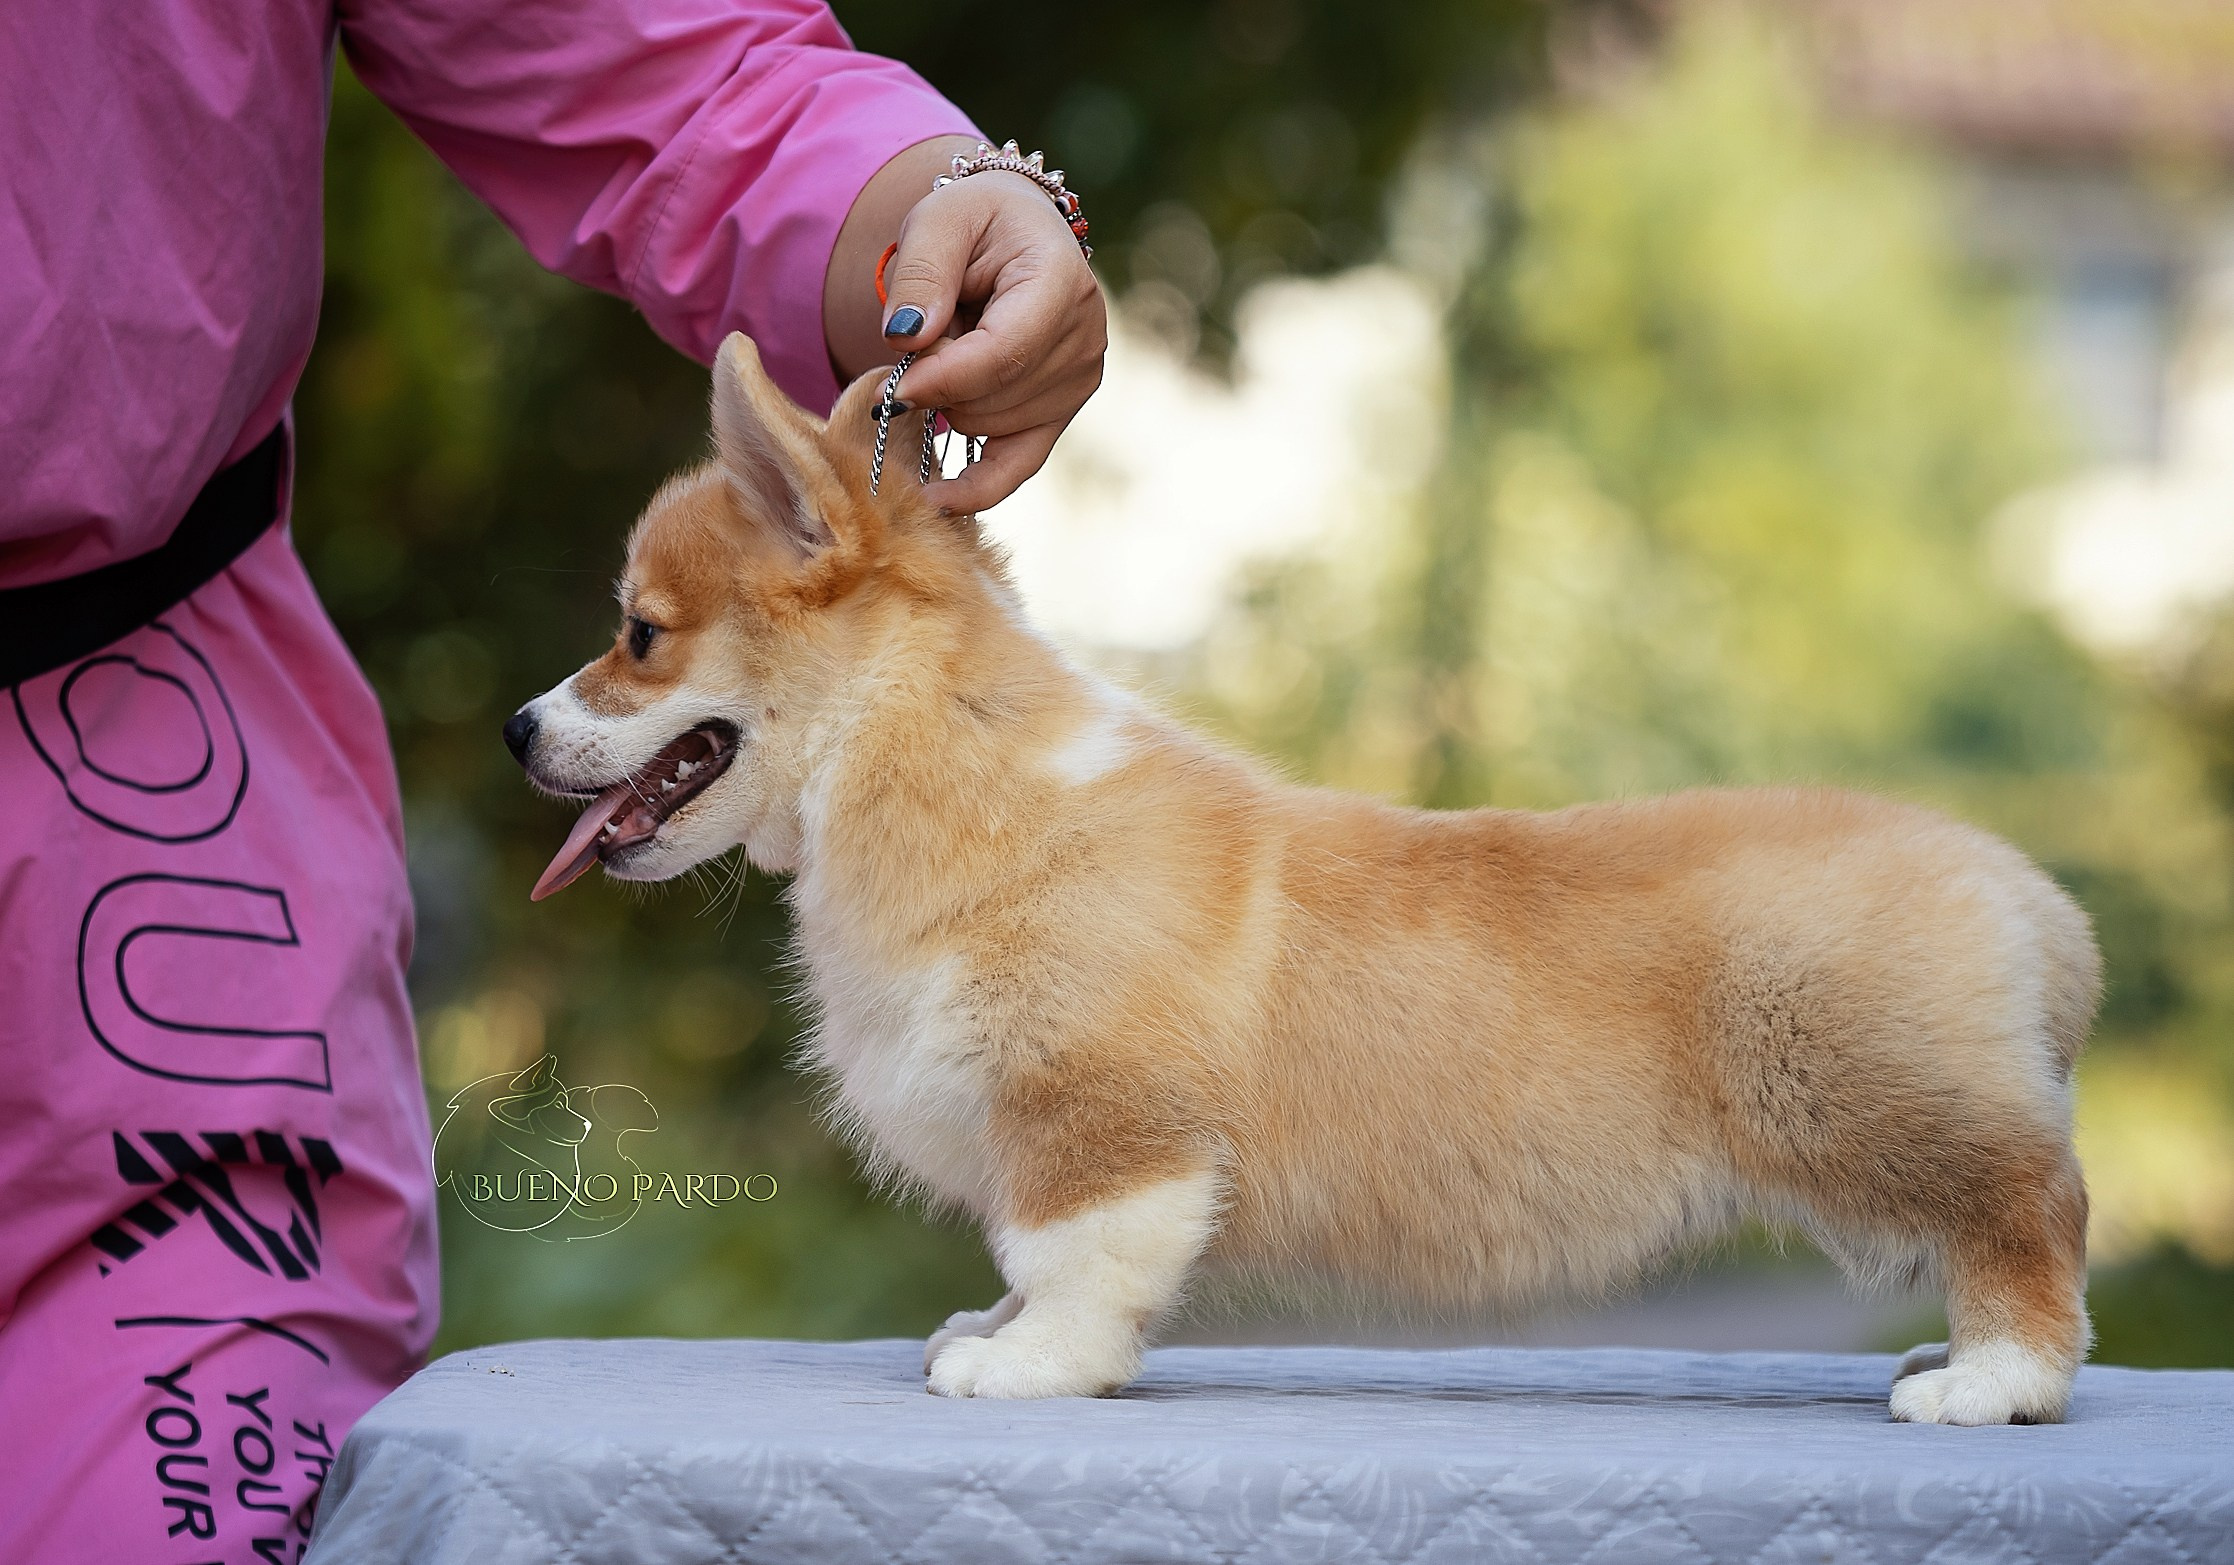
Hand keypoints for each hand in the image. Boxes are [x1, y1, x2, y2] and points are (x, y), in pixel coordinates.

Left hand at [824, 137, 1105, 511]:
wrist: (1011, 234)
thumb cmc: (973, 223)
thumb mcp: (937, 221)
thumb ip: (921, 274)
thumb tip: (908, 338)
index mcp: (1062, 281)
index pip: (1002, 354)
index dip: (940, 379)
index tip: (886, 388)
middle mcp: (1084, 339)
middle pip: (991, 397)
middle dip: (937, 380)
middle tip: (925, 335)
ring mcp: (1080, 382)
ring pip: (989, 427)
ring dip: (950, 399)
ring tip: (955, 345)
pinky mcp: (1061, 412)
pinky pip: (1018, 467)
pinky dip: (976, 487)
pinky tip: (936, 500)